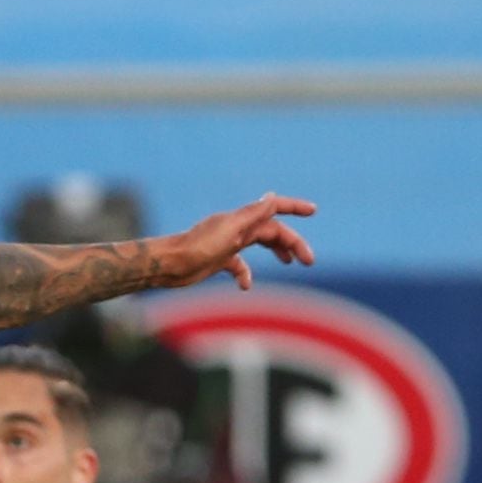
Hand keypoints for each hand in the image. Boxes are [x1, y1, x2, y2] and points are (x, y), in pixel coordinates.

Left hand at [150, 192, 318, 289]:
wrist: (168, 265)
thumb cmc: (197, 247)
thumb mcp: (230, 230)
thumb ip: (252, 215)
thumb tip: (271, 196)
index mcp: (241, 219)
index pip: (273, 208)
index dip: (293, 207)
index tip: (313, 211)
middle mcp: (236, 229)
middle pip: (272, 232)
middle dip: (292, 243)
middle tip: (308, 260)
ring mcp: (227, 244)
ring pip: (259, 244)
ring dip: (277, 252)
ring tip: (290, 263)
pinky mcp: (217, 260)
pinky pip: (238, 265)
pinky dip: (246, 274)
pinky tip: (246, 286)